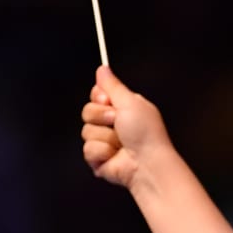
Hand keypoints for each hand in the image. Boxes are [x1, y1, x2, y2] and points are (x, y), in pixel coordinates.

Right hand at [81, 65, 173, 189]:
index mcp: (122, 108)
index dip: (99, 97)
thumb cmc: (146, 134)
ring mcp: (104, 142)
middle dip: (101, 116)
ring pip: (86, 131)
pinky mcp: (98, 159)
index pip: (97, 95)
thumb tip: (103, 68)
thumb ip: (113, 85)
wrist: (146, 163)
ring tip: (120, 142)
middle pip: (87, 111)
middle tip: (117, 122)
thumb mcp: (130, 102)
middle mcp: (113, 124)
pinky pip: (87, 149)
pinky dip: (102, 152)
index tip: (108, 101)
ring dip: (104, 136)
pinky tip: (114, 155)